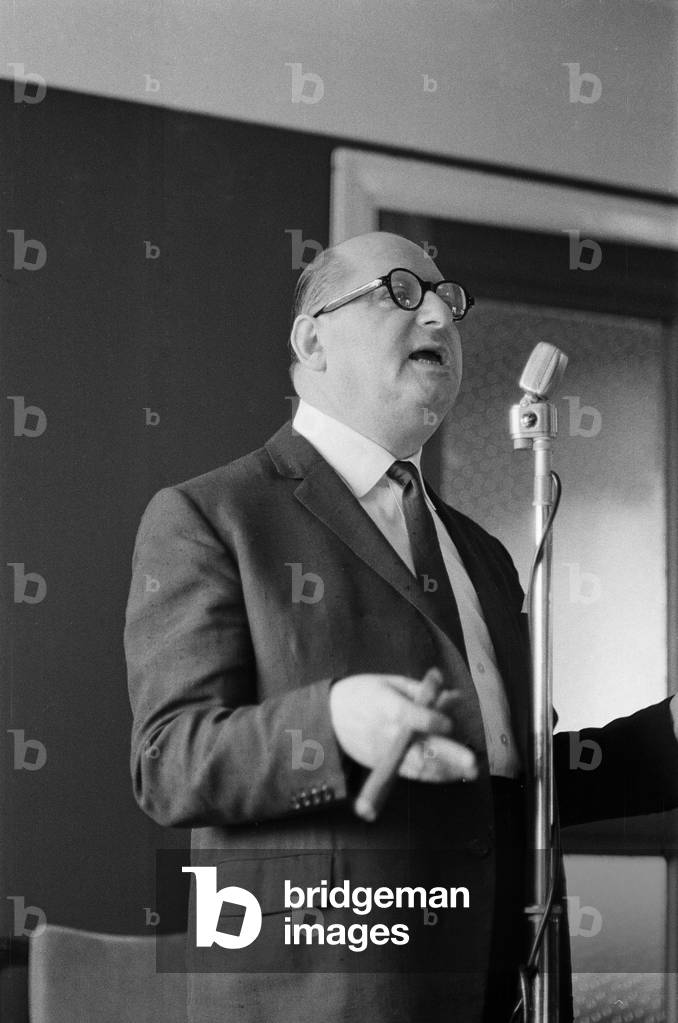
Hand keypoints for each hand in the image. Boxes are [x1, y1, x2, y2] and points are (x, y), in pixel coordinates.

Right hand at [329, 671, 476, 782]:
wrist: (328, 718)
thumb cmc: (363, 693)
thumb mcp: (390, 683)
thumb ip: (424, 690)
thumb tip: (456, 696)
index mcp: (384, 705)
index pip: (408, 715)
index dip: (429, 721)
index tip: (448, 723)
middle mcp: (385, 733)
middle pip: (417, 747)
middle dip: (447, 755)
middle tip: (471, 761)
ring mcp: (384, 753)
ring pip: (418, 766)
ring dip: (446, 770)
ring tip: (470, 770)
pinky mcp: (384, 766)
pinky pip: (412, 774)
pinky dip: (434, 775)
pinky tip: (454, 774)